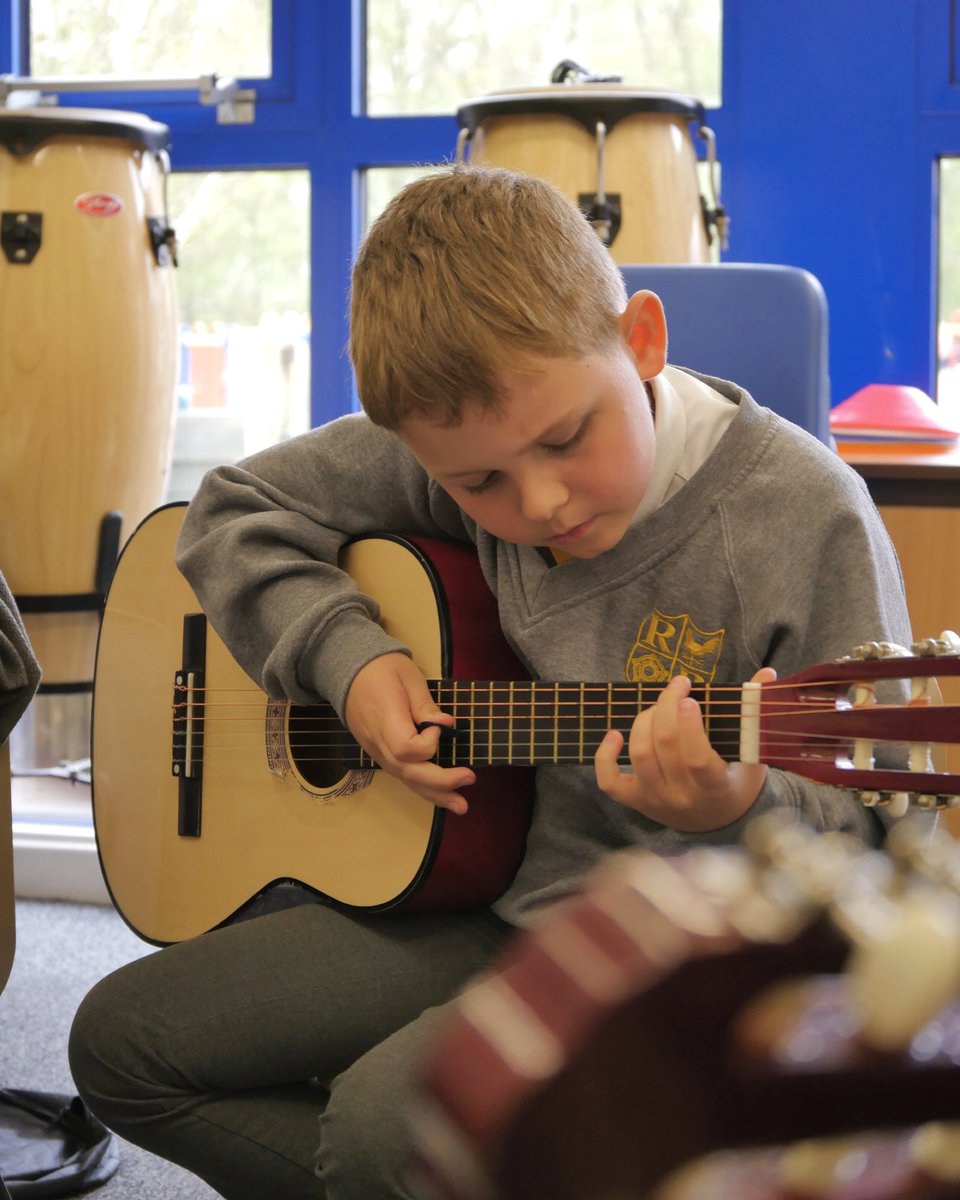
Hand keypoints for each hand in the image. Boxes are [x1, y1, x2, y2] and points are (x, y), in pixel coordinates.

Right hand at [344, 652, 475, 813]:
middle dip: (440, 781)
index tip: (438, 727)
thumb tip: (446, 725)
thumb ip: (425, 704)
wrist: (348, 671)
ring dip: (434, 793)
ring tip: (460, 805)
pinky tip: (440, 794)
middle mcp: (378, 742)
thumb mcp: (407, 676)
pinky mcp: (379, 753)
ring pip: (404, 778)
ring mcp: (376, 750)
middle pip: (408, 771)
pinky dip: (421, 786)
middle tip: (470, 778)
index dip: (428, 744)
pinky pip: (401, 773)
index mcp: (385, 720)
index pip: (405, 748)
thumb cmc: (381, 668)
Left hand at [593, 668, 775, 831]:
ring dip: (645, 720)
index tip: (690, 699)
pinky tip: (615, 734)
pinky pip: (609, 781)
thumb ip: (756, 713)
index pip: (697, 758)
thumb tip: (767, 675)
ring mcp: (656, 800)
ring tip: (658, 706)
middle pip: (664, 746)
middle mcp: (683, 797)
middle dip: (666, 706)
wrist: (720, 823)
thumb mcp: (754, 753)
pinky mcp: (636, 801)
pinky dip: (605, 755)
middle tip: (679, 686)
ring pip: (640, 754)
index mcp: (715, 788)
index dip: (690, 726)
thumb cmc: (738, 782)